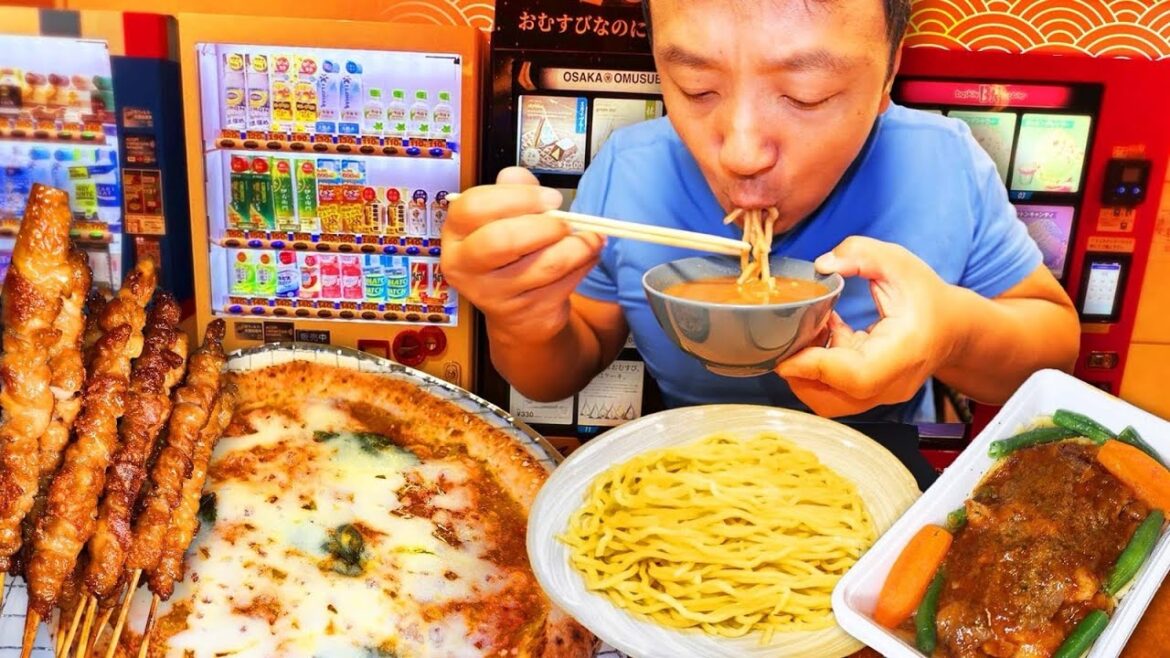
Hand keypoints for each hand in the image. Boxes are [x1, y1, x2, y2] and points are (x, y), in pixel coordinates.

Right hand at [440, 167, 604, 344]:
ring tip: (589, 237)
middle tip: (566, 221)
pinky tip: (587, 255)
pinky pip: (563, 284)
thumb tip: (520, 177)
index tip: (550, 198)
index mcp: (456, 234)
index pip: (474, 207)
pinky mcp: (524, 314)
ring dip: (577, 246)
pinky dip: (584, 265)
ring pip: (545, 265)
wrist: (517, 312)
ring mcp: (493, 295)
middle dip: (546, 226)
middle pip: (502, 240)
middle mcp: (465, 267)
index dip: (518, 197)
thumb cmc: (511, 253)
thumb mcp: (505, 216)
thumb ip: (513, 190)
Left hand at [775, 236, 960, 417]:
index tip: (786, 355)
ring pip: (829, 402)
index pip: (857, 376)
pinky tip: (823, 333)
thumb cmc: (927, 297)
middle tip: (788, 339)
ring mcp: (881, 394)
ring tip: (809, 331)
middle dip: (799, 375)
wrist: (953, 328)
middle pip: (833, 402)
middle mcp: (892, 382)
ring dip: (806, 372)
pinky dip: (817, 368)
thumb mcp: (898, 262)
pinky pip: (833, 390)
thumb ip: (861, 254)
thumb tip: (823, 265)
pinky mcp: (869, 393)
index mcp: (904, 352)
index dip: (816, 368)